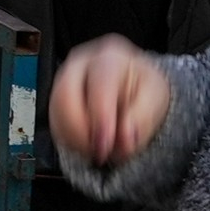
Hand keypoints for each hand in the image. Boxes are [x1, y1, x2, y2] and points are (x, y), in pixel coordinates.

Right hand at [51, 34, 171, 165]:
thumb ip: (142, 119)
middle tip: (100, 151)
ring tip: (101, 149)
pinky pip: (54, 124)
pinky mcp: (56, 99)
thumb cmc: (143, 88)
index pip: (98, 86)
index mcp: (108, 58)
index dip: (100, 118)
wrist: (135, 88)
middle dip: (79, 131)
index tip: (106, 144)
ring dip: (75, 139)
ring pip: (56, 114)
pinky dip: (69, 140)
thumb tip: (125, 137)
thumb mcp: (155, 99)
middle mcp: (80, 64)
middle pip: (64, 96)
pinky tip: (89, 144)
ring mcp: (63, 80)